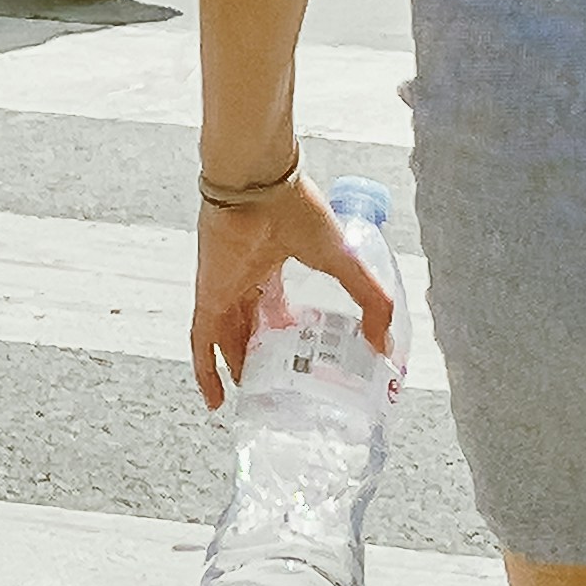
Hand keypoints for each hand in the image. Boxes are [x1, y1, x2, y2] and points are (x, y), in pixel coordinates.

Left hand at [189, 172, 397, 407]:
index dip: (287, 330)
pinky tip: (216, 401)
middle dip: (261, 356)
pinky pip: (201, 342)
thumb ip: (369, 299)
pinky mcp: (208, 297)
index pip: (277, 303)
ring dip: (236, 369)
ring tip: (253, 402)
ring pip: (226, 338)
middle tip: (277, 388)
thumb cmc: (297, 209)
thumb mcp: (342, 261)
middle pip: (249, 325)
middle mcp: (245, 278)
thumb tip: (384, 344)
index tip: (304, 354)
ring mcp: (224, 288)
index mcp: (274, 263)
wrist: (257, 184)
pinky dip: (206, 372)